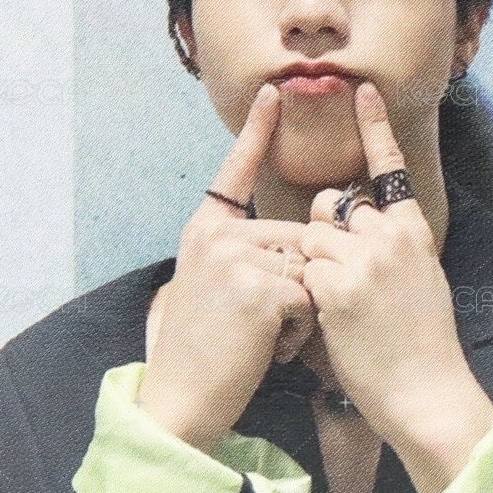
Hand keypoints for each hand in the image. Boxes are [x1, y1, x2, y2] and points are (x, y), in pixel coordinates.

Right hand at [137, 83, 314, 451]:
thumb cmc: (203, 353)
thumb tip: (298, 242)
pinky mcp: (261, 288)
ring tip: (263, 339)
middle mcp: (218, 236)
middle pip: (297, 237)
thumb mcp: (211, 287)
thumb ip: (241, 255)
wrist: (181, 400)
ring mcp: (238, 258)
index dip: (257, 132)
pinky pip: (312, 298)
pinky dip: (301, 331)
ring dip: (302, 310)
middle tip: (260, 327)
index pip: (235, 173)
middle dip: (299, 284)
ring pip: (310, 268)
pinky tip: (267, 350)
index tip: (273, 92)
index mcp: (204, 231)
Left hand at [299, 82, 492, 492]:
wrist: (428, 390)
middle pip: (332, 206)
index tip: (362, 91)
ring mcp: (363, 259)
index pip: (390, 170)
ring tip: (339, 306)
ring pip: (311, 238)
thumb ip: (394, 248)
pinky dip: (307, 296)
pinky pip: (304, 272)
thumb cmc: (424, 344)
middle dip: (323, 233)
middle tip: (338, 275)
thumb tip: (362, 228)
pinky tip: (332, 321)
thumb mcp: (423, 281)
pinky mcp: (337, 285)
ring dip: (311, 267)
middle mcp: (390, 236)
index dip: (375, 128)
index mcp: (414, 232)